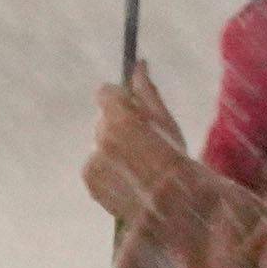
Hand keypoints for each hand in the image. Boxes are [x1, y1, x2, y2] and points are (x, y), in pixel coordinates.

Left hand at [83, 69, 193, 222]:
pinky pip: (96, 166)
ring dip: (113, 150)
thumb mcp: (166, 122)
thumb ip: (147, 92)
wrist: (173, 204)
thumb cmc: (176, 159)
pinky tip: (128, 180)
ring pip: (100, 144)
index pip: (105, 93)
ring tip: (138, 167)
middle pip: (104, 120)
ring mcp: (93, 159)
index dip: (120, 100)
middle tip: (142, 145)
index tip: (133, 110)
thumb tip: (139, 64)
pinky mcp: (90, 180)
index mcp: (120, 116)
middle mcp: (101, 135)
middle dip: (118, 127)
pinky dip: (108, 170)